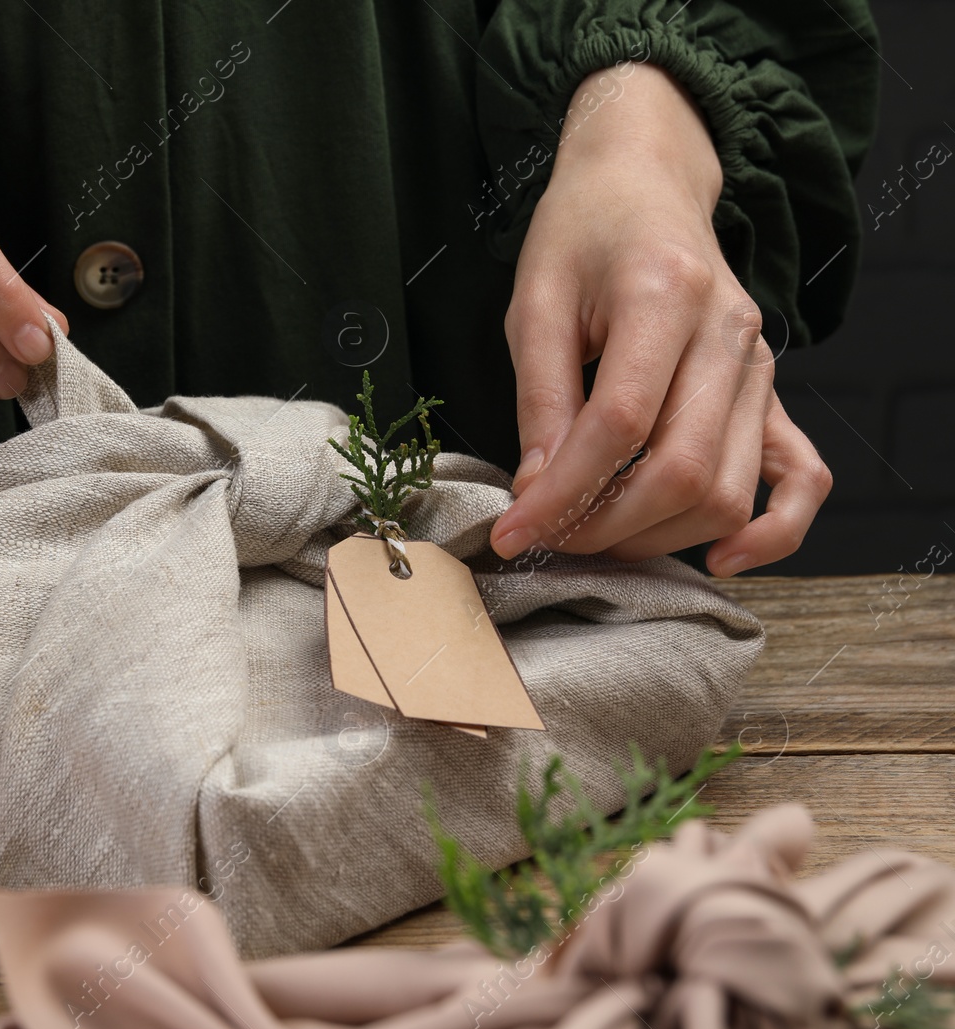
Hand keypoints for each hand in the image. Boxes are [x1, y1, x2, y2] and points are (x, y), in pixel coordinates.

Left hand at [490, 64, 830, 576]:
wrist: (645, 183)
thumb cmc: (583, 235)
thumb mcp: (535, 302)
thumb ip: (539, 398)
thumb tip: (535, 491)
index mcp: (665, 295)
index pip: (620, 425)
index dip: (563, 493)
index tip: (513, 531)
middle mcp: (728, 334)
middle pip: (681, 469)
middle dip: (606, 525)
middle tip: (546, 538)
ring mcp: (759, 366)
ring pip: (727, 489)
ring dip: (657, 536)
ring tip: (592, 538)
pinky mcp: (770, 391)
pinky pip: (801, 477)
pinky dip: (771, 531)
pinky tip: (721, 558)